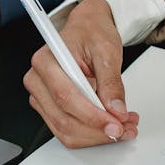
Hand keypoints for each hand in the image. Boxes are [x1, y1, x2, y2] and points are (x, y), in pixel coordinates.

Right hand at [22, 0, 138, 147]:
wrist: (87, 29)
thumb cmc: (91, 33)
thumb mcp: (107, 51)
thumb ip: (111, 83)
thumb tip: (116, 110)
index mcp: (46, 60)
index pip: (65, 96)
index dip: (91, 115)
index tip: (116, 123)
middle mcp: (38, 80)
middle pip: (63, 119)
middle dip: (97, 130)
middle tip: (126, 127)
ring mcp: (41, 96)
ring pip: (65, 130)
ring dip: (96, 136)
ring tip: (123, 126)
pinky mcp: (49, 107)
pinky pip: (67, 130)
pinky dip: (90, 134)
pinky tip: (110, 124)